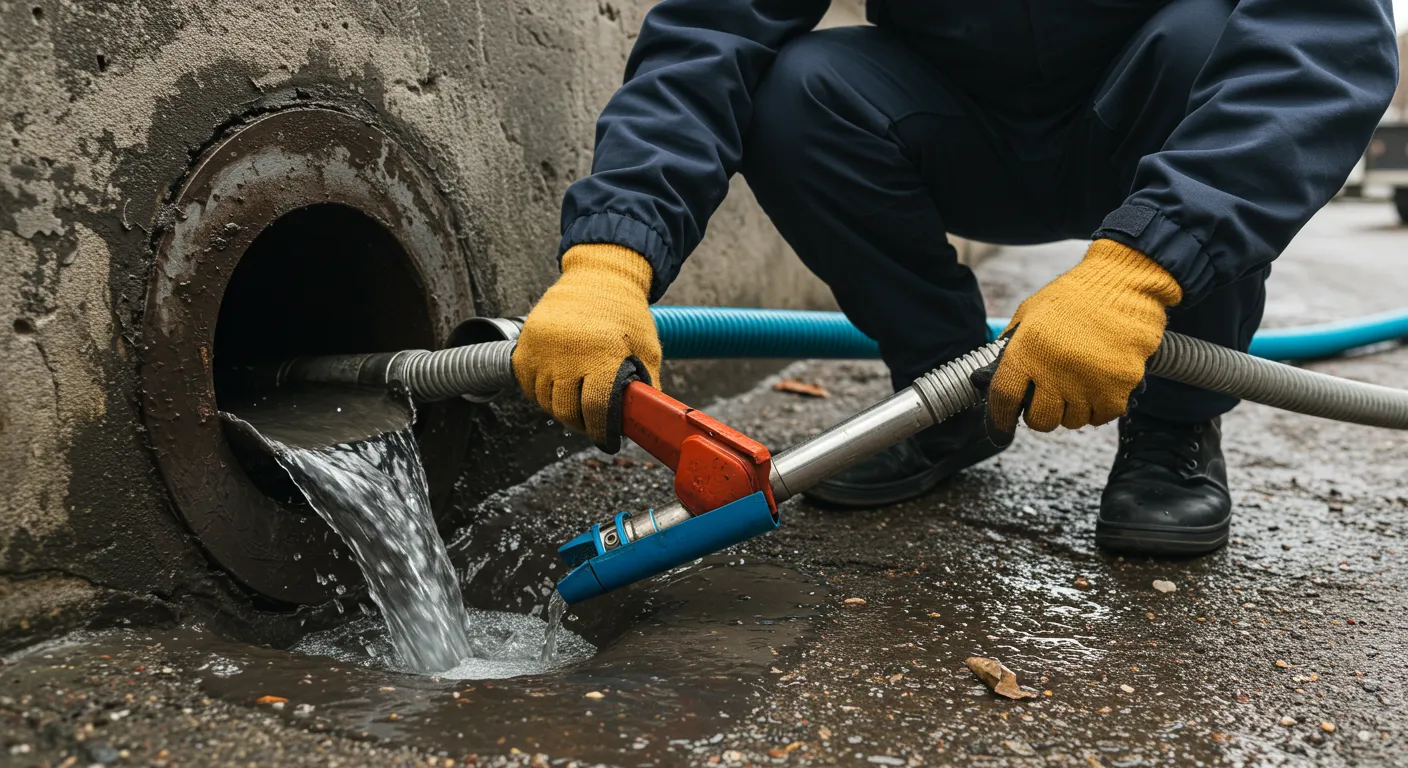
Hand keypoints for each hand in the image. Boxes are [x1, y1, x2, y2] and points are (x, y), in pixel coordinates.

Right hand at [513, 244, 661, 450]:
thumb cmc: (626, 315)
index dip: (601, 431)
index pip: (596, 409)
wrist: (599, 277)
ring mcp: (542, 348)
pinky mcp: (526, 343)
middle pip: (566, 410)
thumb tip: (644, 423)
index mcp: (603, 355)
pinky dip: (540, 391)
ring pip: (544, 400)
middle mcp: (568, 352)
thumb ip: (646, 388)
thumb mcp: (647, 351)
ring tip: (577, 399)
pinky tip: (559, 385)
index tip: (607, 439)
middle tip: (592, 422)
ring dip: (560, 408)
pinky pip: (527, 384)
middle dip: (581, 423)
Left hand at [986, 239, 1181, 433]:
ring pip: (1073, 421)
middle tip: (1047, 401)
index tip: (1002, 425)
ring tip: (1077, 387)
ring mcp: (1087, 382)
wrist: (1123, 283)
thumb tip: (997, 375)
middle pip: (1040, 420)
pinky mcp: (1118, 387)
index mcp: (1026, 350)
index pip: (1004, 398)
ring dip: (1072, 411)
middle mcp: (1054, 370)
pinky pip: (1102, 417)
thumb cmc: (1075, 296)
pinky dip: (1099, 409)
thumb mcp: (1030, 313)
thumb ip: (1013, 345)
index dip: (1000, 417)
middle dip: (1040, 416)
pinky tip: (1098, 389)